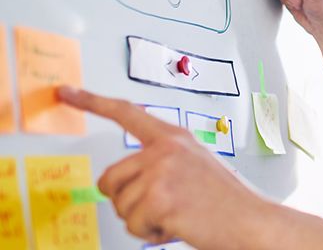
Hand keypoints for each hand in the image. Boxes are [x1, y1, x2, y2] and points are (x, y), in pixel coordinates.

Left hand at [57, 86, 270, 248]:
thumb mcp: (196, 166)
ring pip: (120, 205)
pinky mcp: (159, 197)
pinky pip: (133, 224)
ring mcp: (161, 171)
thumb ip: (162, 162)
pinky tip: (178, 225)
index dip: (92, 102)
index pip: (126, 112)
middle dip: (126, 200)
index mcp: (174, 137)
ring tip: (177, 215)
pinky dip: (151, 233)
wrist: (252, 221)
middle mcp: (165, 149)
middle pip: (110, 178)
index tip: (67, 92)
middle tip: (162, 206)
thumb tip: (126, 181)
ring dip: (143, 219)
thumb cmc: (227, 200)